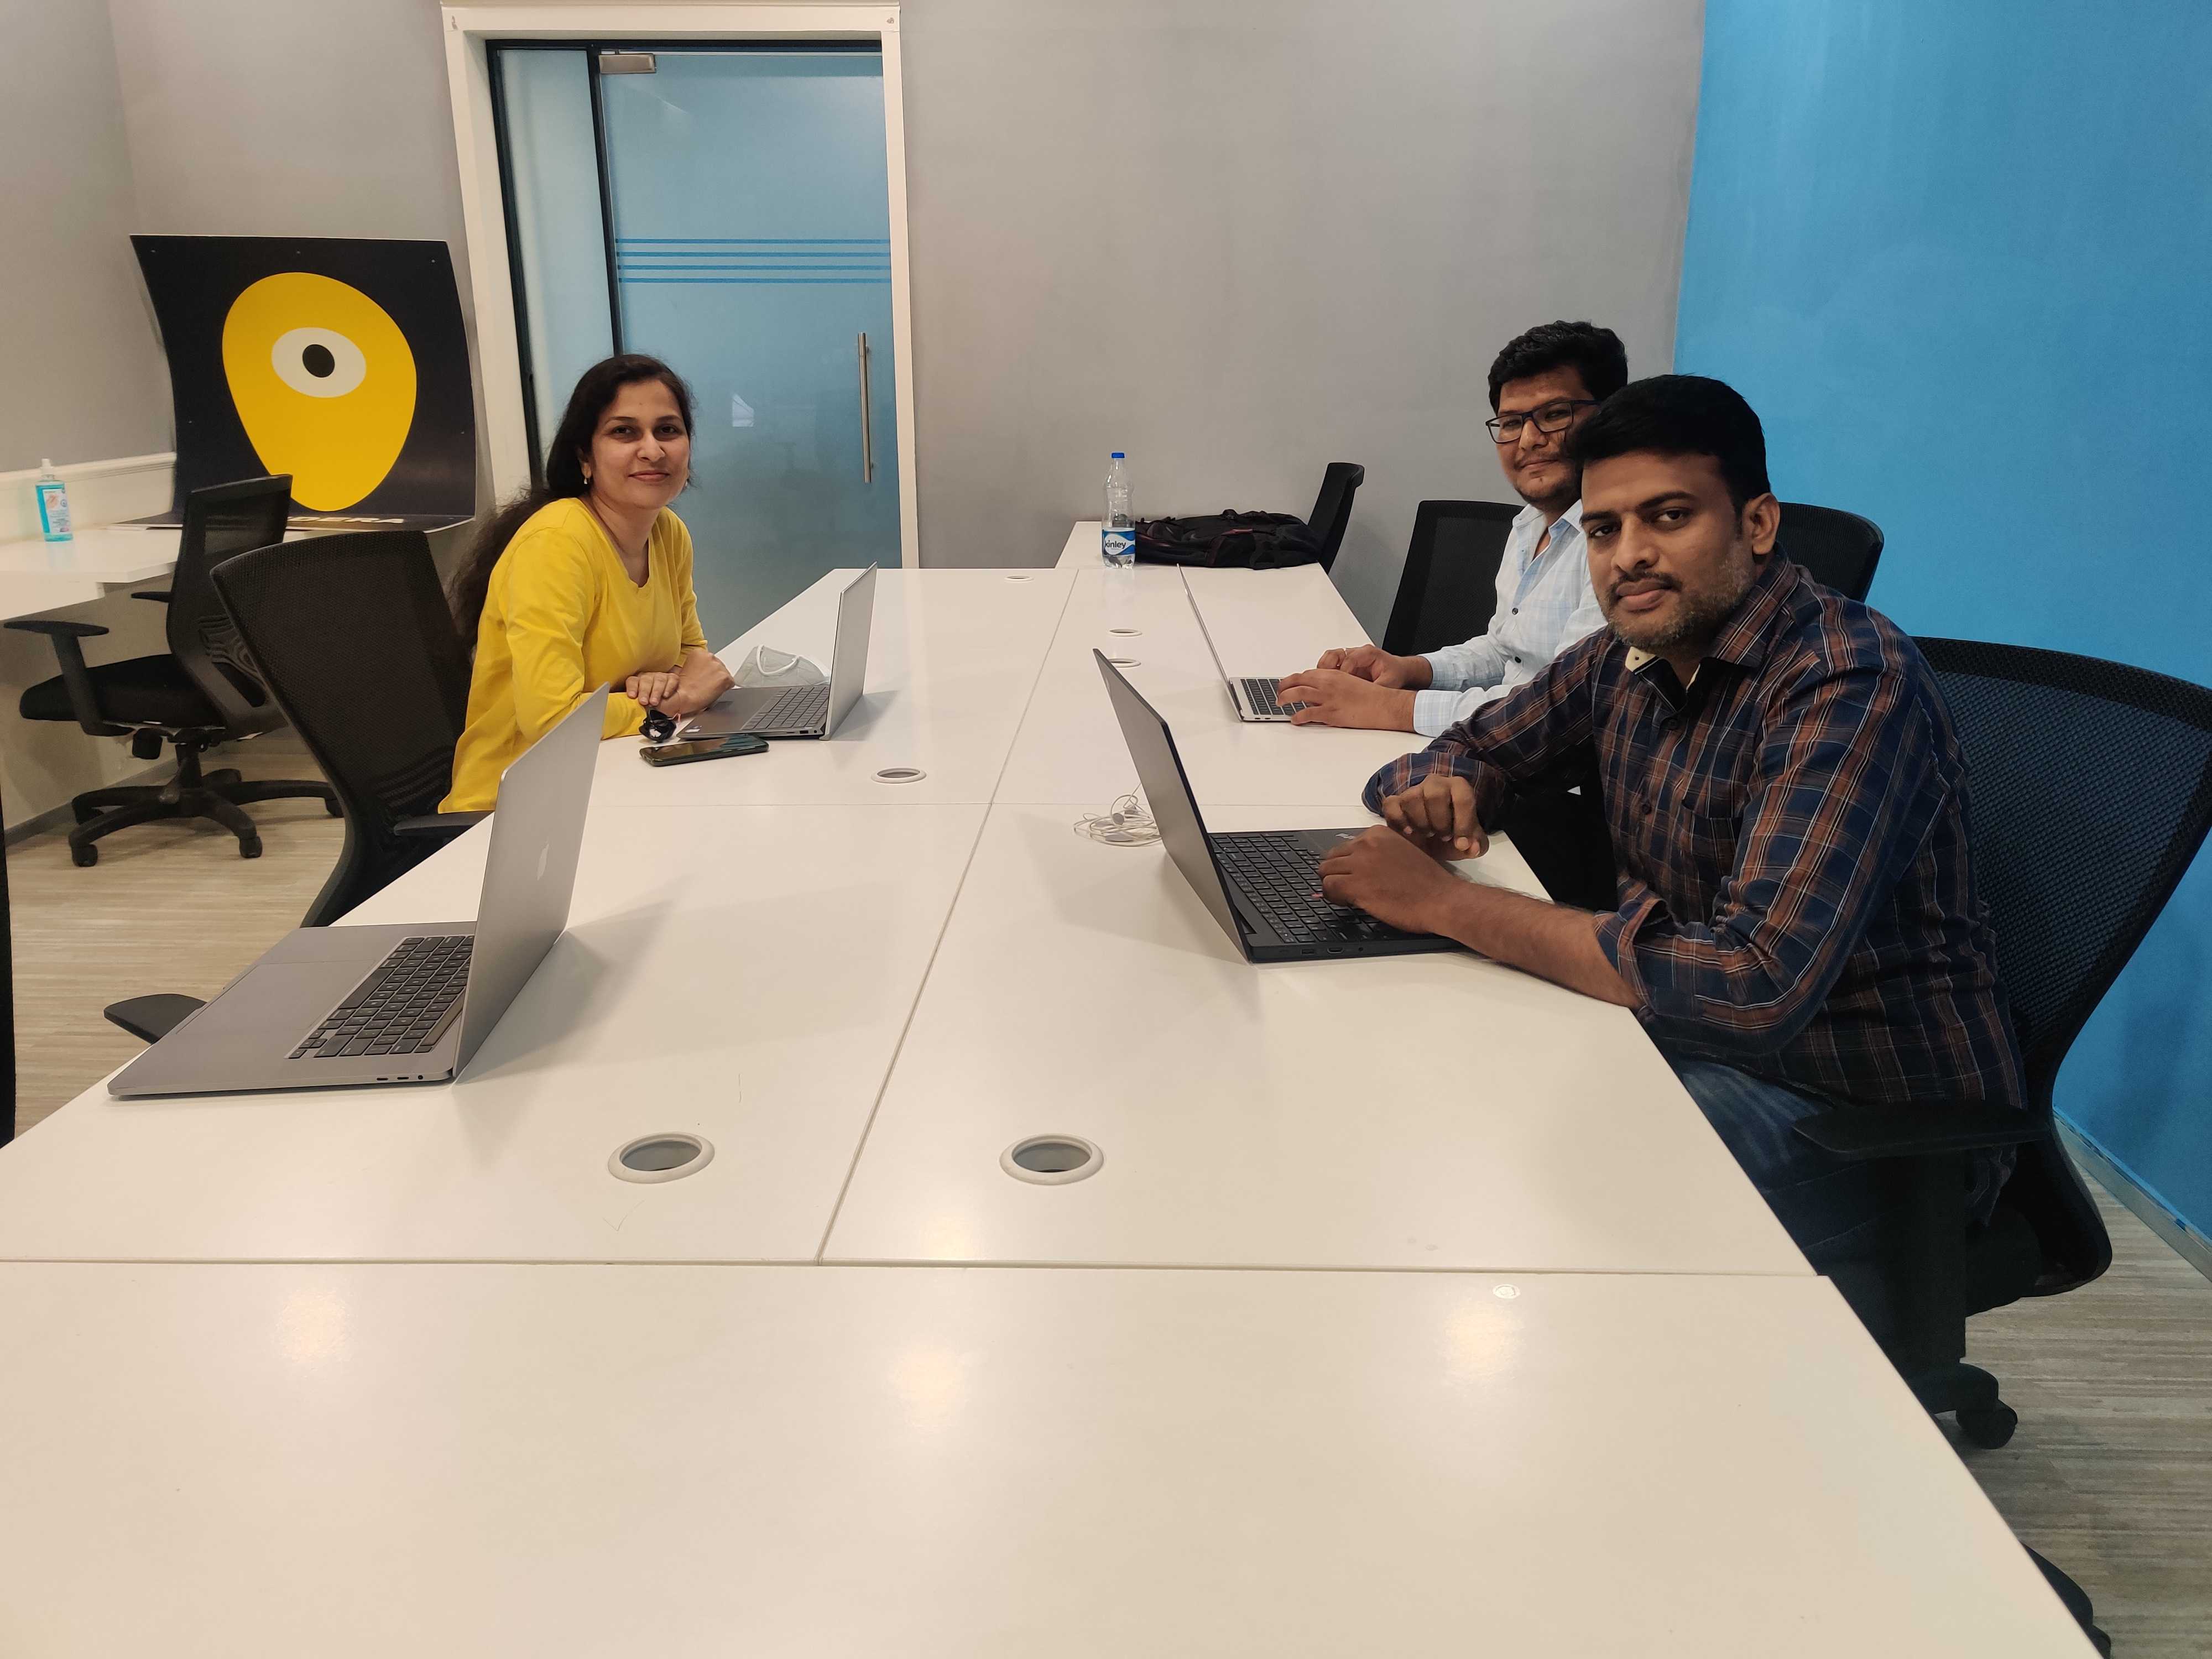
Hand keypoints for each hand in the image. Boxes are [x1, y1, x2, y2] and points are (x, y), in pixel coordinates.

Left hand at [625, 669, 680, 708]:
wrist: (673, 708)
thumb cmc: (655, 708)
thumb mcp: (643, 708)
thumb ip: (636, 706)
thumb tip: (630, 711)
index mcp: (638, 683)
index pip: (632, 681)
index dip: (632, 688)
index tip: (632, 696)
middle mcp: (649, 678)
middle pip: (645, 680)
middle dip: (644, 691)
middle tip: (644, 702)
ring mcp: (661, 677)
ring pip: (658, 680)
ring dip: (656, 691)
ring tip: (654, 702)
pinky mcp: (673, 678)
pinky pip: (671, 680)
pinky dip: (669, 687)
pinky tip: (666, 695)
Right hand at [657, 650, 735, 718]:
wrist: (682, 697)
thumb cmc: (681, 687)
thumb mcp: (684, 668)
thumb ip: (696, 664)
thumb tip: (701, 669)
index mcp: (699, 652)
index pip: (711, 660)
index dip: (708, 670)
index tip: (703, 676)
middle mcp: (710, 656)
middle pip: (719, 666)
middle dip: (715, 675)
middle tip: (705, 684)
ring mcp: (718, 667)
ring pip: (725, 674)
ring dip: (720, 681)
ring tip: (708, 688)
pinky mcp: (725, 678)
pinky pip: (731, 683)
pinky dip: (725, 688)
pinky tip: (714, 691)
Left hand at [1275, 668, 1417, 729]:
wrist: (1383, 704)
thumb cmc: (1370, 696)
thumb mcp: (1350, 683)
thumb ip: (1334, 684)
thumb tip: (1320, 691)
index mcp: (1333, 674)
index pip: (1307, 674)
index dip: (1295, 679)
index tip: (1289, 684)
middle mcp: (1328, 683)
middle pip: (1298, 680)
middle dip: (1284, 686)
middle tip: (1278, 693)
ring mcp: (1328, 698)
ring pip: (1298, 694)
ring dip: (1285, 698)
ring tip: (1280, 703)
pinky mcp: (1331, 713)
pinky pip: (1308, 713)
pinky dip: (1297, 716)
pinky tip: (1294, 719)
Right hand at [1315, 644, 1427, 687]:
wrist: (1398, 670)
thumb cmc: (1394, 673)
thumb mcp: (1389, 682)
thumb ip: (1378, 689)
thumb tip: (1369, 700)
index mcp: (1368, 653)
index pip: (1349, 659)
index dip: (1343, 673)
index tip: (1340, 684)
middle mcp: (1356, 653)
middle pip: (1335, 654)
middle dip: (1328, 668)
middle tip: (1325, 682)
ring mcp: (1349, 658)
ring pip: (1329, 658)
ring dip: (1323, 669)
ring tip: (1321, 683)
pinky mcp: (1345, 665)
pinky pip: (1330, 665)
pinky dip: (1325, 673)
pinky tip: (1324, 684)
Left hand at [1318, 825, 1465, 933]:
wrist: (1441, 899)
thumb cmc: (1428, 882)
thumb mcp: (1403, 852)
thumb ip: (1380, 853)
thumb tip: (1359, 865)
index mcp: (1378, 833)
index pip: (1347, 846)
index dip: (1349, 864)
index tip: (1359, 876)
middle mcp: (1366, 844)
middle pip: (1333, 857)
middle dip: (1339, 873)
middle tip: (1351, 888)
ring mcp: (1360, 863)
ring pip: (1326, 871)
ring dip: (1334, 885)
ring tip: (1349, 896)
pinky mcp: (1356, 885)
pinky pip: (1328, 887)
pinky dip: (1333, 896)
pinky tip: (1348, 902)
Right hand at [1379, 773, 1486, 857]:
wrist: (1430, 840)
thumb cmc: (1452, 836)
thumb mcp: (1469, 843)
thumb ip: (1477, 845)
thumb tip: (1471, 847)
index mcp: (1458, 788)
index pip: (1463, 798)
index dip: (1463, 823)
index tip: (1461, 844)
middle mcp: (1435, 783)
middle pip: (1435, 794)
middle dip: (1440, 822)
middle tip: (1442, 836)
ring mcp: (1413, 790)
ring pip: (1412, 798)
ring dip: (1420, 822)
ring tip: (1426, 834)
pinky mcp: (1395, 801)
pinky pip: (1391, 804)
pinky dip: (1398, 821)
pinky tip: (1408, 833)